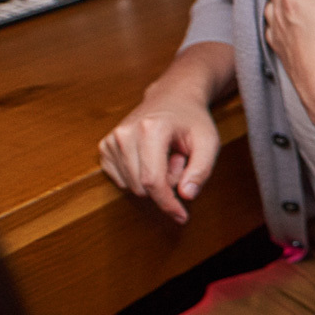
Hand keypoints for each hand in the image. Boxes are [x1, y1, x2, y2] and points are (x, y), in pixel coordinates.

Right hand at [99, 82, 220, 224]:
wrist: (172, 98)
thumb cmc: (193, 121)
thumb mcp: (209, 142)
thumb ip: (201, 170)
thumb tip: (186, 196)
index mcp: (151, 129)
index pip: (153, 181)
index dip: (168, 204)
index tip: (182, 217)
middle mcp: (125, 133)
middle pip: (142, 187)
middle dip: (165, 185)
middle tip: (179, 161)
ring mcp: (111, 140)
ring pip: (131, 186)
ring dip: (153, 180)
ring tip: (166, 156)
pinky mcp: (105, 147)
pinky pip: (122, 180)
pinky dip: (139, 176)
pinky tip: (151, 158)